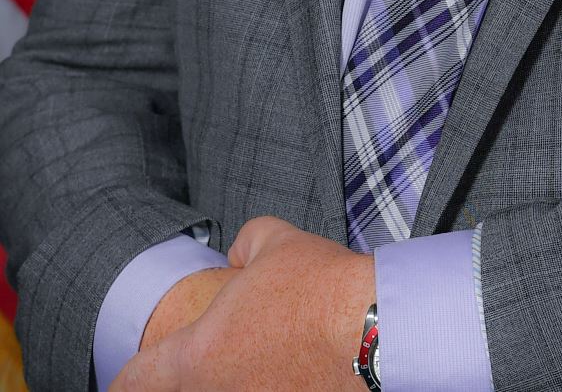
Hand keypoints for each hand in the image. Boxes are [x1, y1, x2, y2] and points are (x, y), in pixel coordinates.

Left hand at [111, 216, 374, 391]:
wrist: (377, 329)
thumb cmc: (322, 287)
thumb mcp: (276, 242)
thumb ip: (246, 244)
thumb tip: (240, 254)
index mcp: (196, 357)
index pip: (132, 383)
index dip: (125, 380)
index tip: (126, 379)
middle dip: (189, 378)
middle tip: (217, 354)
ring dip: (234, 382)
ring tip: (262, 361)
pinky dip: (270, 387)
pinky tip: (291, 374)